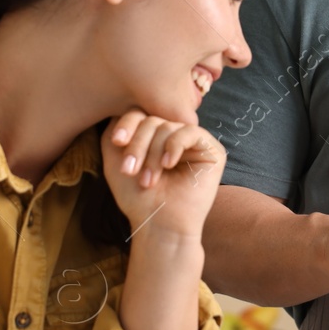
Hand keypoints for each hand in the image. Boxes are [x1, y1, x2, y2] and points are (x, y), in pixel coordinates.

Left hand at [103, 109, 225, 240]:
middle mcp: (175, 135)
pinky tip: (168, 165)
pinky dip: (175, 146)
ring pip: (168, 126)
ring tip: (148, 179)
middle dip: (138, 144)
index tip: (116, 142)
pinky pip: (190, 132)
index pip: (141, 114)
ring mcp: (194, 142)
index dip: (127, 124)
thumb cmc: (137, 197)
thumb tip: (126, 105)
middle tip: (130, 170)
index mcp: (155, 136)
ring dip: (153, 153)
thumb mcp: (115, 158)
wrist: (158, 224)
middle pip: (153, 119)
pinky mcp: (212, 151)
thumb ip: (116, 129)